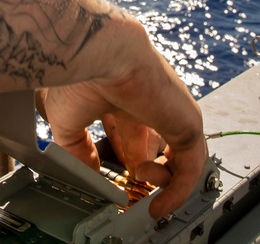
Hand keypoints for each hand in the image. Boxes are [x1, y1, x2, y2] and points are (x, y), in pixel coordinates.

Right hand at [42, 33, 206, 218]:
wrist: (101, 54)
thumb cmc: (81, 75)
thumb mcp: (67, 122)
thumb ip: (77, 151)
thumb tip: (85, 174)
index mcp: (124, 98)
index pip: (133, 134)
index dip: (127, 159)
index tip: (116, 182)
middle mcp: (150, 103)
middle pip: (157, 144)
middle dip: (146, 172)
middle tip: (132, 194)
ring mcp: (171, 113)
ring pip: (179, 155)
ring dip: (161, 181)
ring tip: (144, 194)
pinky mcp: (187, 125)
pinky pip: (191, 166)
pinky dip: (178, 191)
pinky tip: (159, 205)